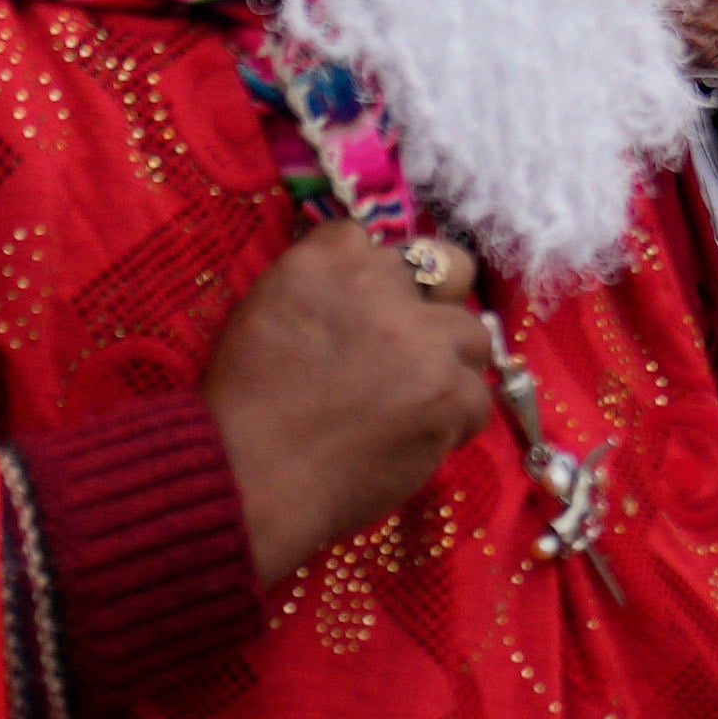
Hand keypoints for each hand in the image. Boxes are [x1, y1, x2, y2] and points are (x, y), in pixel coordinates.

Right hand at [202, 211, 500, 585]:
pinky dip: (453, 421)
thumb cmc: (240, 407)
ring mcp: (424, 339)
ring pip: (473, 335)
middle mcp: (383, 284)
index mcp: (328, 259)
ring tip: (417, 401)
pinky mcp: (449, 395)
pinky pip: (478, 400)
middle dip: (435, 305)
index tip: (364, 316)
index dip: (375, 282)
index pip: (372, 242)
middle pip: (447, 270)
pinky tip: (417, 439)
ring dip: (451, 364)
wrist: (249, 476)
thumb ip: (317, 293)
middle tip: (413, 348)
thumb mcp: (263, 314)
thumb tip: (355, 304)